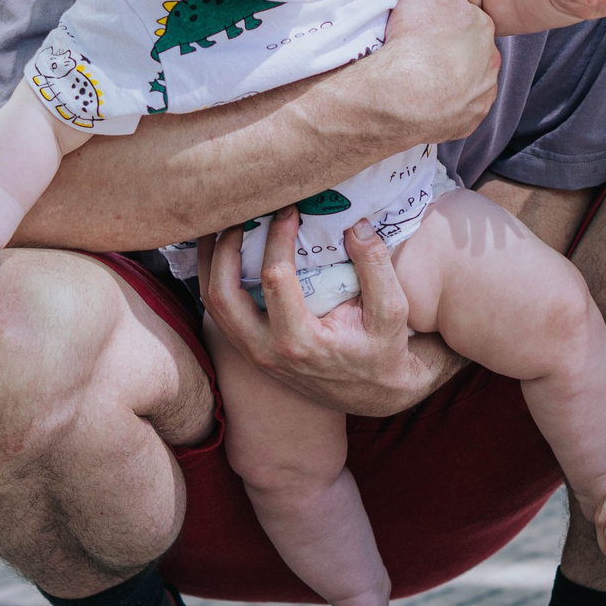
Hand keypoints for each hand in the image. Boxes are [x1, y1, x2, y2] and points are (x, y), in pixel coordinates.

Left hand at [200, 209, 460, 415]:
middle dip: (225, 247)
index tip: (289, 209)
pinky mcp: (250, 351)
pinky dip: (217, 278)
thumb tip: (354, 225)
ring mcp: (253, 354)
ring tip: (223, 225)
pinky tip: (227, 252)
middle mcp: (267, 351)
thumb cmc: (384, 351)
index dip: (277, 237)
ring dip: (211, 262)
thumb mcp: (393, 311)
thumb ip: (375, 266)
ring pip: (213, 304)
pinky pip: (220, 312)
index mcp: (300, 342)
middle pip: (223, 294)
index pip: (274, 279)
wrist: (374, 395)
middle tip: (242, 213)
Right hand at [381, 0, 501, 142]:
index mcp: (484, 30)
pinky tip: (425, 100)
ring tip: (419, 76)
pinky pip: (458, 110)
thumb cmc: (417, 38)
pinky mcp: (467, 122)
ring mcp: (479, 97)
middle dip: (451, 50)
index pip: (469, 20)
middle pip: (470, 52)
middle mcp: (490, 64)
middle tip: (420, 50)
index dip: (447, 19)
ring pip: (466, 82)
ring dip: (449, 78)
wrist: (403, 95)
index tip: (426, 24)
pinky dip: (445, 105)